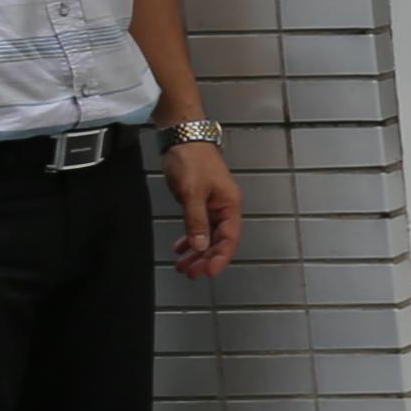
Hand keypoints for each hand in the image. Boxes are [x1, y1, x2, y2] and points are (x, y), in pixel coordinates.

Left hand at [164, 137, 239, 280]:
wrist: (182, 137)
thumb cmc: (191, 160)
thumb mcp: (192, 192)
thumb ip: (196, 221)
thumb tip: (200, 246)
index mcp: (229, 205)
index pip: (229, 239)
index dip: (219, 257)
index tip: (207, 272)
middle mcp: (224, 208)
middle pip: (219, 240)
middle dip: (205, 258)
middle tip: (190, 273)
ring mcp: (212, 205)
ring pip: (208, 235)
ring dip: (197, 252)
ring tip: (183, 266)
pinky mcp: (200, 201)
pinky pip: (198, 226)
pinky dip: (191, 239)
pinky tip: (181, 247)